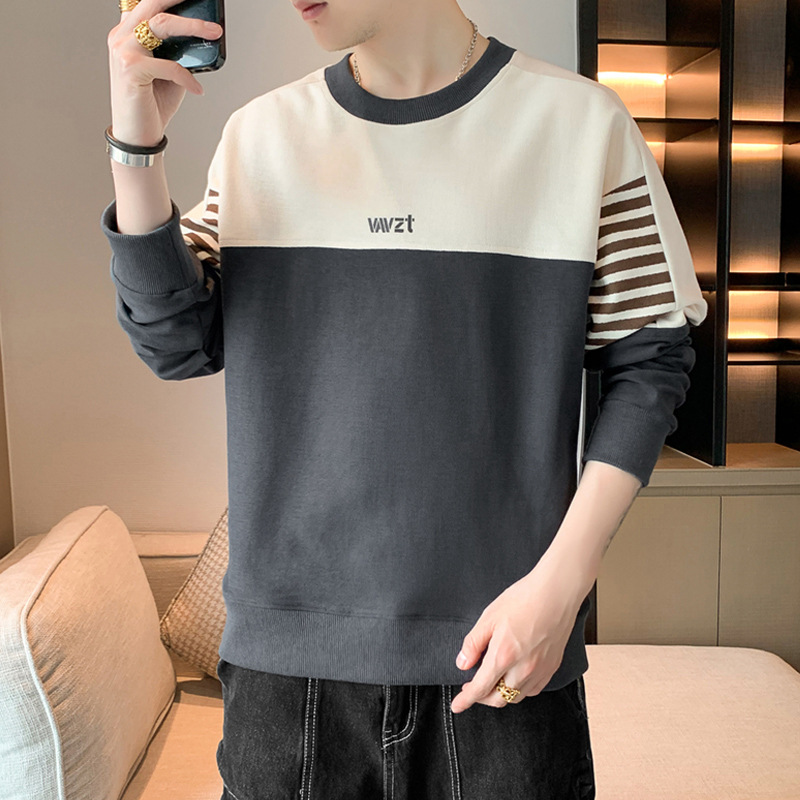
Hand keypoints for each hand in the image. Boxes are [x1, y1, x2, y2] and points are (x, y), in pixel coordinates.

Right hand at [107, 0, 222, 144]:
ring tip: (214, 33)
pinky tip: (197, 89)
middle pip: (154, 5)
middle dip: (181, 0)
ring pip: (161, 25)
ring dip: (193, 27)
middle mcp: (121, 36)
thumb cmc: (151, 103)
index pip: (146, 3)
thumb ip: (176, 51)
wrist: (138, 134)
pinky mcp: (130, 68)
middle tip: (208, 11)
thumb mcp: (167, 71)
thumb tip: (200, 38)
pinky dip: (187, 78)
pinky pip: (169, 65)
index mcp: (127, 32)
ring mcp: (122, 50)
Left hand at [450, 554, 589, 712]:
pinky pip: (533, 689)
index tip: (457, 706)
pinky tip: (514, 676)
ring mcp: (540, 671)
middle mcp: (523, 670)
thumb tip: (463, 664)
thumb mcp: (489, 617)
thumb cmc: (523, 599)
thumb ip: (473, 644)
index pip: (480, 689)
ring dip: (501, 693)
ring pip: (516, 696)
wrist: (556, 593)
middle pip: (498, 699)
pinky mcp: (552, 668)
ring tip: (492, 679)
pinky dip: (519, 688)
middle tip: (471, 688)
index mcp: (503, 657)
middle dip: (482, 698)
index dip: (466, 700)